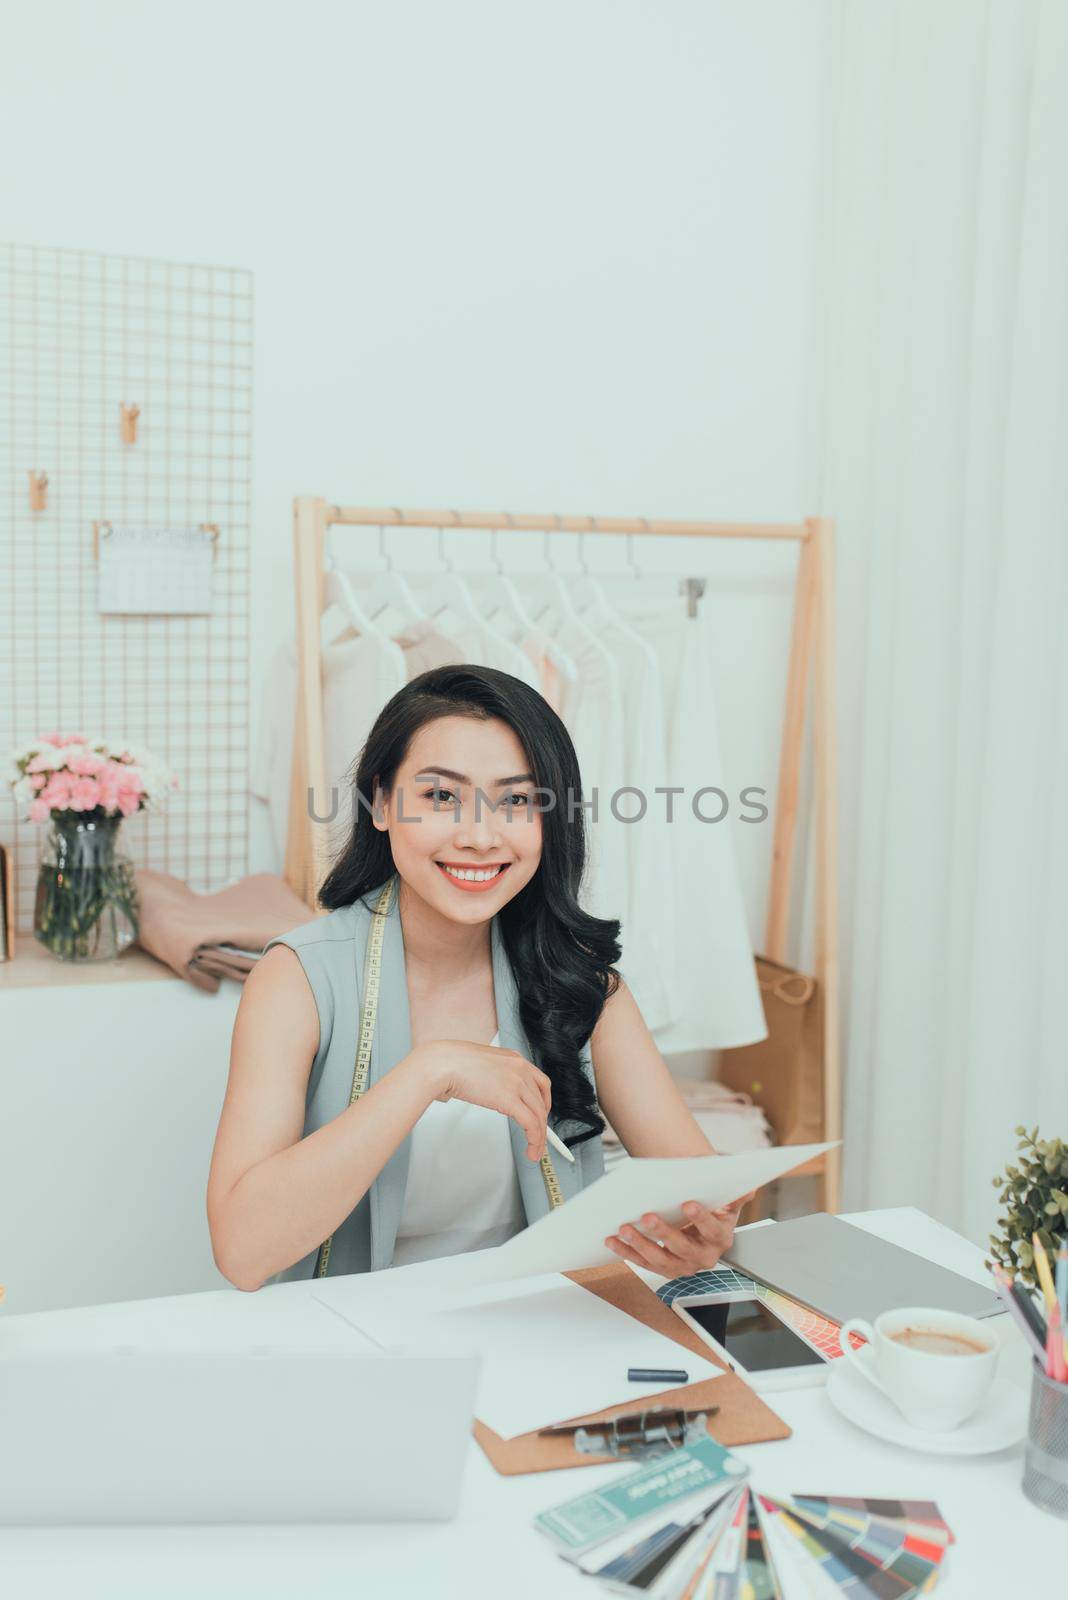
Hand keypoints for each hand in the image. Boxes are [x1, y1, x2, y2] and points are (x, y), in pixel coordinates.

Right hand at [410, 1039, 551, 1161]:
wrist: (444, 1064)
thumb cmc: (453, 1063)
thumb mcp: (483, 1065)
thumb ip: (494, 1076)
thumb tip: (493, 1093)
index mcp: (514, 1059)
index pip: (541, 1083)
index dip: (544, 1103)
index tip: (541, 1115)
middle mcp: (520, 1069)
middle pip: (542, 1101)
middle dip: (542, 1123)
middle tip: (539, 1138)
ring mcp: (517, 1083)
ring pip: (539, 1115)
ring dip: (540, 1137)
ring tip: (535, 1151)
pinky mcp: (510, 1099)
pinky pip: (530, 1123)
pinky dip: (534, 1139)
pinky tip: (531, 1149)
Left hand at [604, 1189, 756, 1276]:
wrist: (701, 1219)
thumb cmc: (713, 1203)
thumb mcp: (727, 1196)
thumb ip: (736, 1193)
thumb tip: (747, 1191)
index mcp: (722, 1237)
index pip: (713, 1229)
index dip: (701, 1218)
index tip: (688, 1203)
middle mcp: (704, 1257)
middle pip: (683, 1247)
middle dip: (664, 1232)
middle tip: (647, 1216)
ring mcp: (683, 1266)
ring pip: (660, 1259)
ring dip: (640, 1244)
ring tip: (624, 1227)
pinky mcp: (664, 1269)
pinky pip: (644, 1262)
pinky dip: (626, 1252)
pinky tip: (612, 1240)